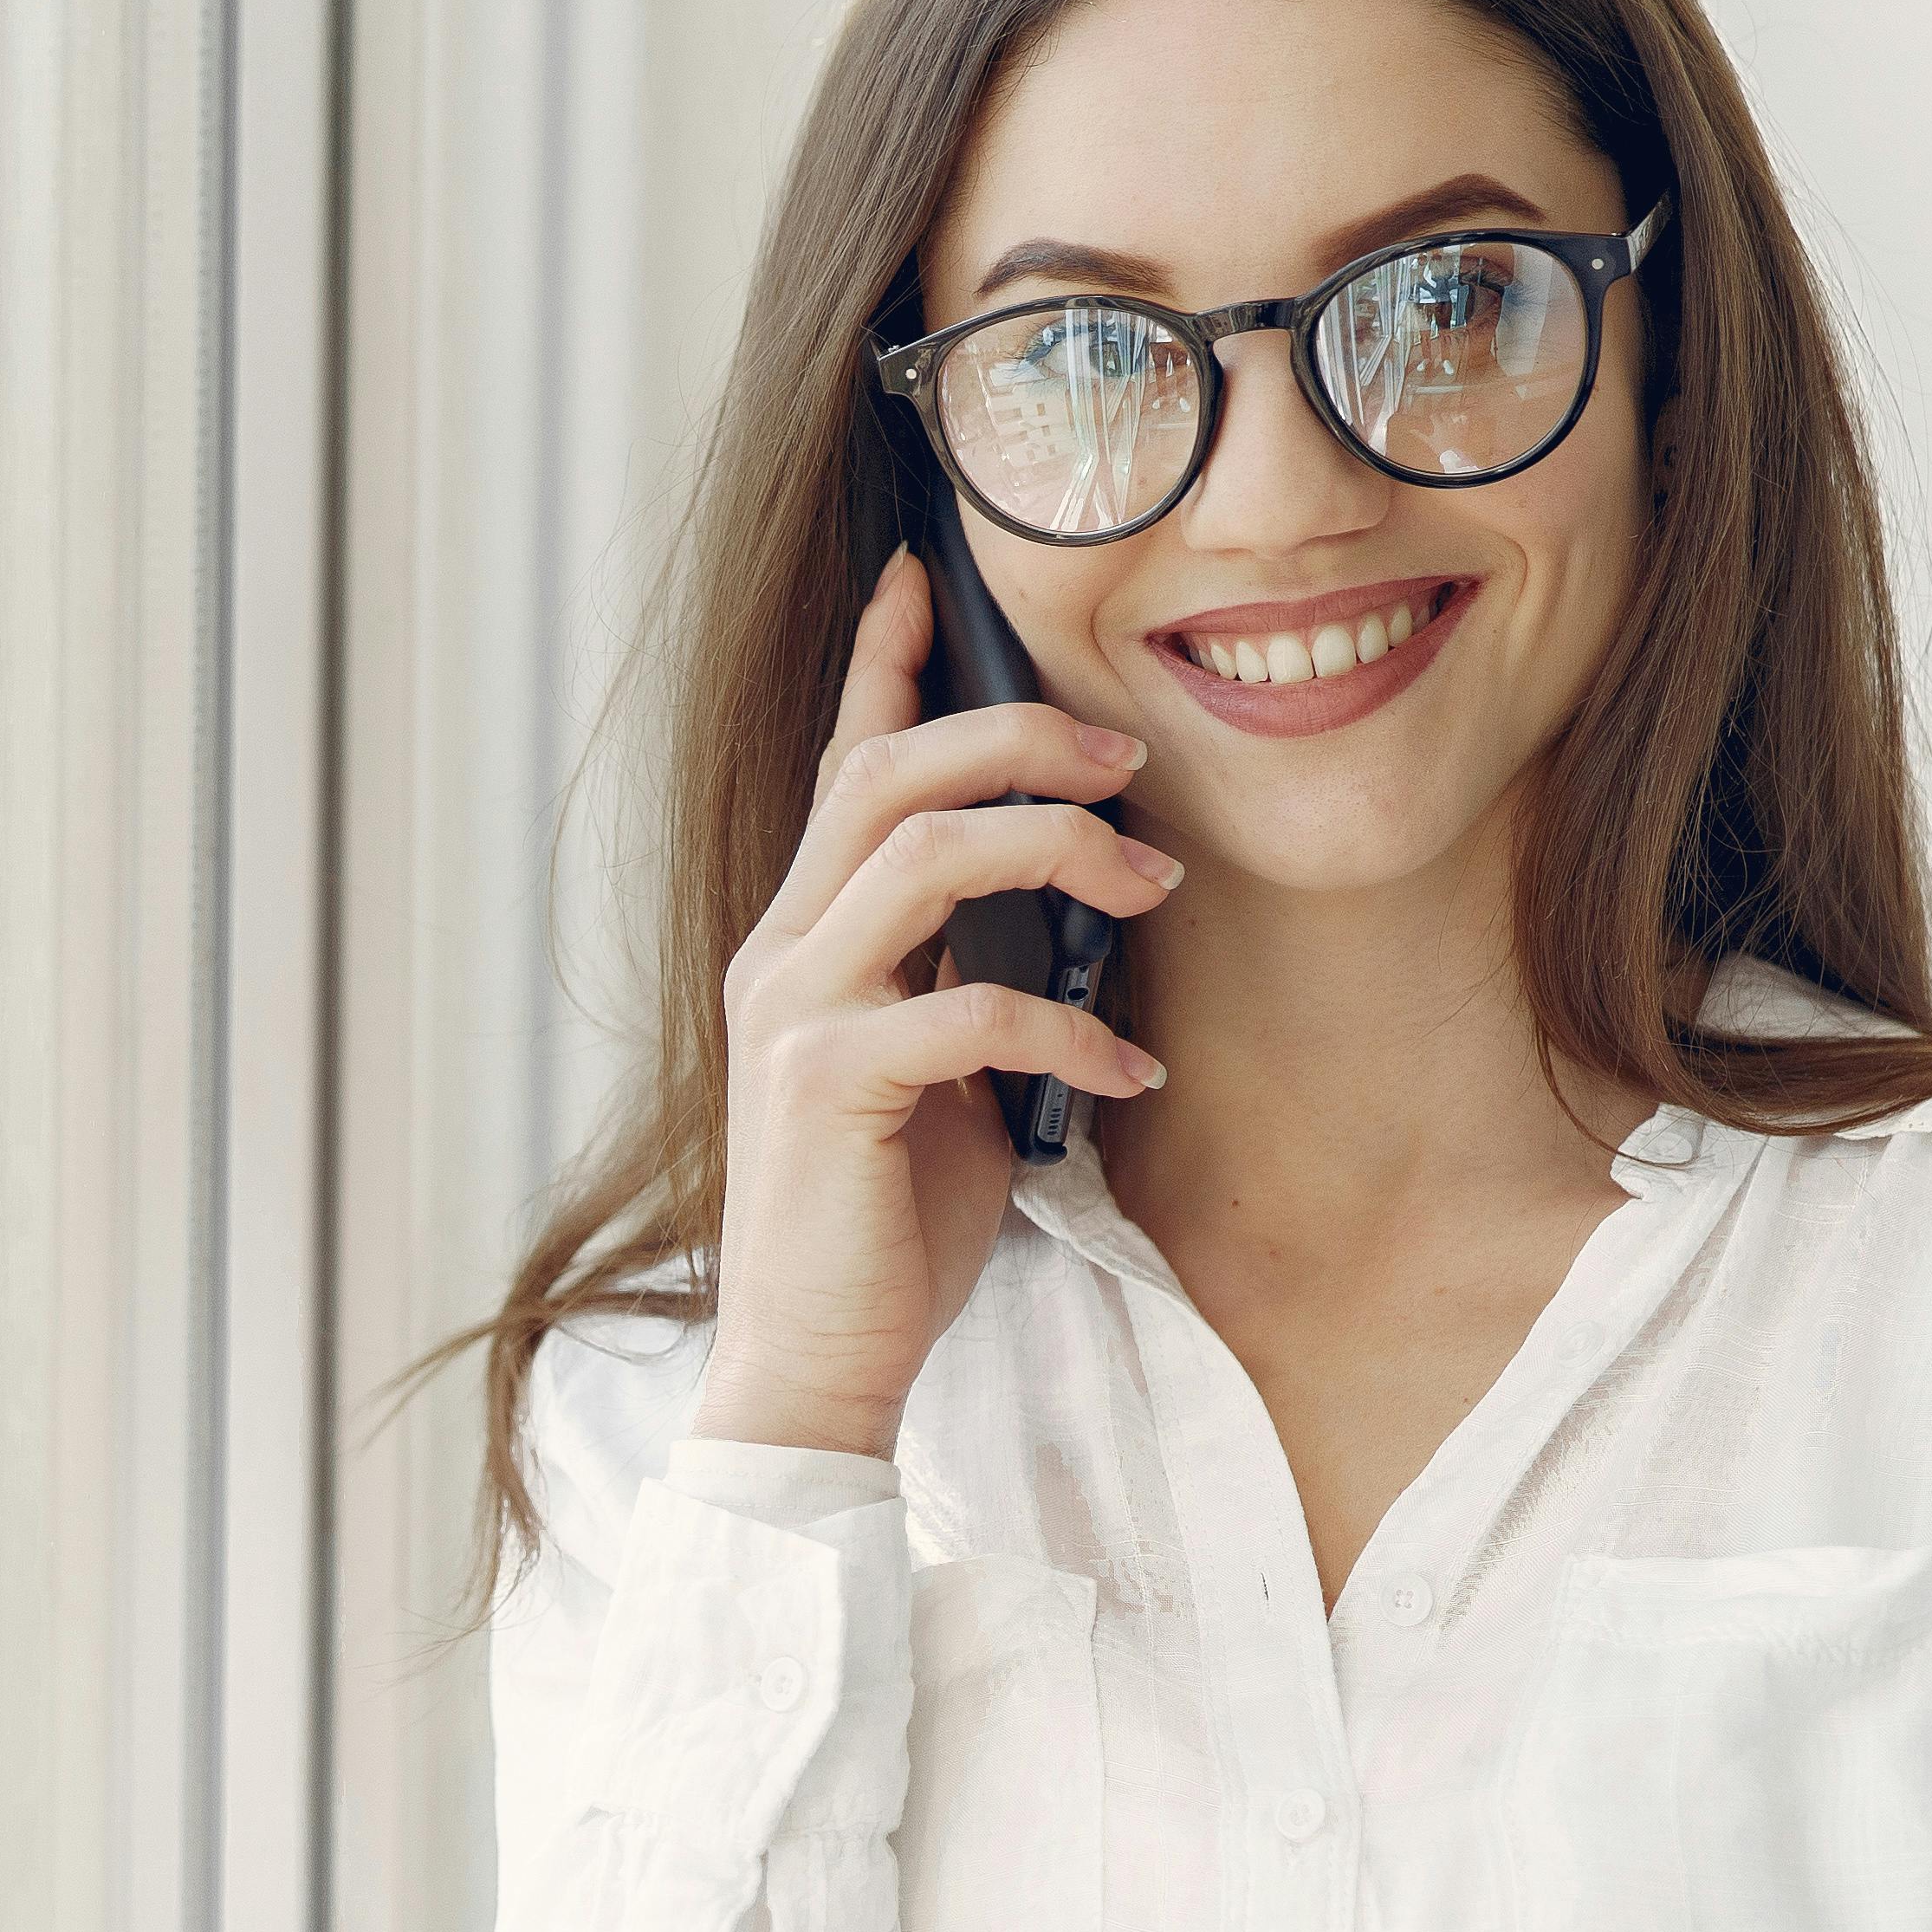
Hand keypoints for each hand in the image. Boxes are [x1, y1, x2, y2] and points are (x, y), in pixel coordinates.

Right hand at [691, 550, 1177, 1457]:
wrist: (812, 1361)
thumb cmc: (881, 1225)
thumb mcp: (938, 1076)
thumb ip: (968, 981)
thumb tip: (1072, 915)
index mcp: (805, 939)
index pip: (841, 767)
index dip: (882, 661)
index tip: (924, 571)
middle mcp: (780, 953)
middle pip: (888, 779)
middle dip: (1018, 737)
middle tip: (1128, 755)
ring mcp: (792, 1013)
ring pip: (921, 858)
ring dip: (1055, 848)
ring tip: (1150, 882)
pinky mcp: (826, 1086)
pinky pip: (965, 1010)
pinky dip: (1067, 1029)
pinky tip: (1129, 1074)